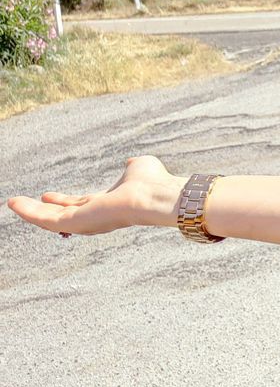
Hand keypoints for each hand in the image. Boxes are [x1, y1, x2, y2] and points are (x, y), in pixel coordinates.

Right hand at [6, 155, 186, 236]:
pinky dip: (30, 213)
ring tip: (13, 203)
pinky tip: (15, 204)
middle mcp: (96, 216)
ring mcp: (87, 222)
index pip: (81, 204)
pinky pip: (49, 221)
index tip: (47, 196)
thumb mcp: (139, 167)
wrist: (158, 195)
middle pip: (63, 216)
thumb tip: (133, 163)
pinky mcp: (79, 223)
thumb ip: (133, 167)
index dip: (63, 201)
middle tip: (23, 203)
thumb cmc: (154, 182)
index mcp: (108, 204)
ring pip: (52, 221)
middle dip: (43, 211)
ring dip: (31, 213)